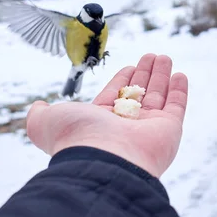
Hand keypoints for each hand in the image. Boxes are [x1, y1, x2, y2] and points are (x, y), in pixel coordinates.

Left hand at [25, 54, 188, 176]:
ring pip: (157, 97)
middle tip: (151, 56)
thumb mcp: (45, 121)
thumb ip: (40, 113)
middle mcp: (125, 127)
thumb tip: (37, 106)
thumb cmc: (74, 138)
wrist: (103, 159)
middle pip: (138, 94)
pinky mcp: (169, 130)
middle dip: (144, 74)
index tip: (129, 67)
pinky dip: (179, 91)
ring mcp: (148, 129)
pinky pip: (176, 106)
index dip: (122, 80)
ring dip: (161, 76)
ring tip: (164, 57)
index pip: (114, 96)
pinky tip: (179, 75)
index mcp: (100, 123)